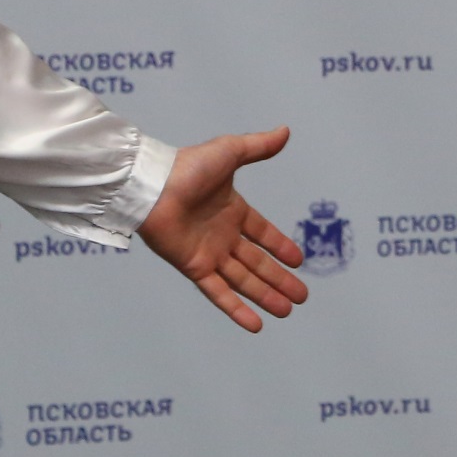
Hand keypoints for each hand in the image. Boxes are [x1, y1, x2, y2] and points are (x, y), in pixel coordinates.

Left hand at [139, 128, 310, 331]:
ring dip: (266, 296)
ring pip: (244, 281)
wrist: (153, 186)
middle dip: (280, 280)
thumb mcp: (230, 152)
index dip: (280, 246)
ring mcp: (209, 253)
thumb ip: (258, 146)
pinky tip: (256, 325)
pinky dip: (236, 309)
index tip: (299, 261)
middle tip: (302, 296)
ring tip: (289, 310)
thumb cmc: (187, 167)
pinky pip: (218, 292)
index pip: (262, 233)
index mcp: (232, 210)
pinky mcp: (194, 267)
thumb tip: (286, 131)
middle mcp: (222, 235)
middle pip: (257, 263)